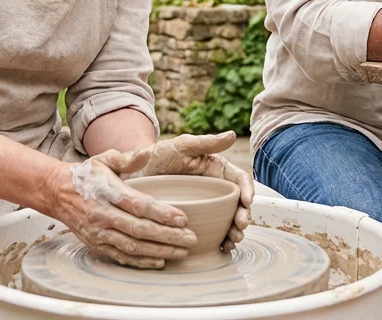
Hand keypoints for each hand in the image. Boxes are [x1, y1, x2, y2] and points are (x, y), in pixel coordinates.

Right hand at [44, 150, 195, 268]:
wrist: (57, 192)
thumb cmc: (87, 175)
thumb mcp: (105, 159)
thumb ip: (128, 158)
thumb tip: (149, 151)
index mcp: (107, 192)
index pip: (139, 205)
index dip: (162, 213)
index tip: (183, 219)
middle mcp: (102, 215)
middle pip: (139, 230)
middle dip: (167, 236)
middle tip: (190, 239)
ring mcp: (98, 233)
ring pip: (132, 247)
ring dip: (159, 251)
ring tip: (181, 252)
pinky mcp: (96, 245)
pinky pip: (121, 257)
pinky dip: (141, 262)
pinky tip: (159, 261)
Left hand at [125, 132, 253, 249]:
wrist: (134, 173)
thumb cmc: (158, 155)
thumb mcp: (181, 146)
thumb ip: (206, 142)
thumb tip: (232, 134)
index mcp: (216, 170)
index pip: (239, 179)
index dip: (248, 190)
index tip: (247, 202)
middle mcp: (215, 189)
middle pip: (238, 204)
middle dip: (243, 216)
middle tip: (240, 227)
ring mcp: (206, 206)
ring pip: (229, 220)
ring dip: (235, 232)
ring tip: (232, 241)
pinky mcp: (196, 219)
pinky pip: (214, 231)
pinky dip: (221, 240)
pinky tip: (221, 247)